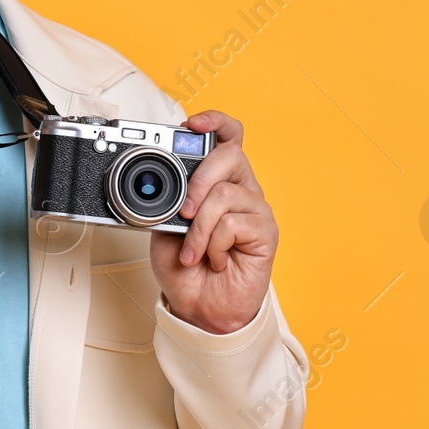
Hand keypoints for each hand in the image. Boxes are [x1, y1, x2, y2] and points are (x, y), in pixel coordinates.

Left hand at [149, 110, 276, 334]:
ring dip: (199, 228)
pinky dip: (214, 246)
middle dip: (198, 181)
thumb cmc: (184, 265)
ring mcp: (256, 208)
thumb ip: (168, 198)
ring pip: (224, 194)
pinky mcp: (266, 232)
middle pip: (230, 154)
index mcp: (218, 179)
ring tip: (193, 251)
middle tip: (183, 213)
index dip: (215, 121)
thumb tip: (164, 180)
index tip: (191, 124)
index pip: (228, 136)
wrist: (199, 306)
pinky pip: (234, 224)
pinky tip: (215, 260)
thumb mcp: (163, 225)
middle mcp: (241, 188)